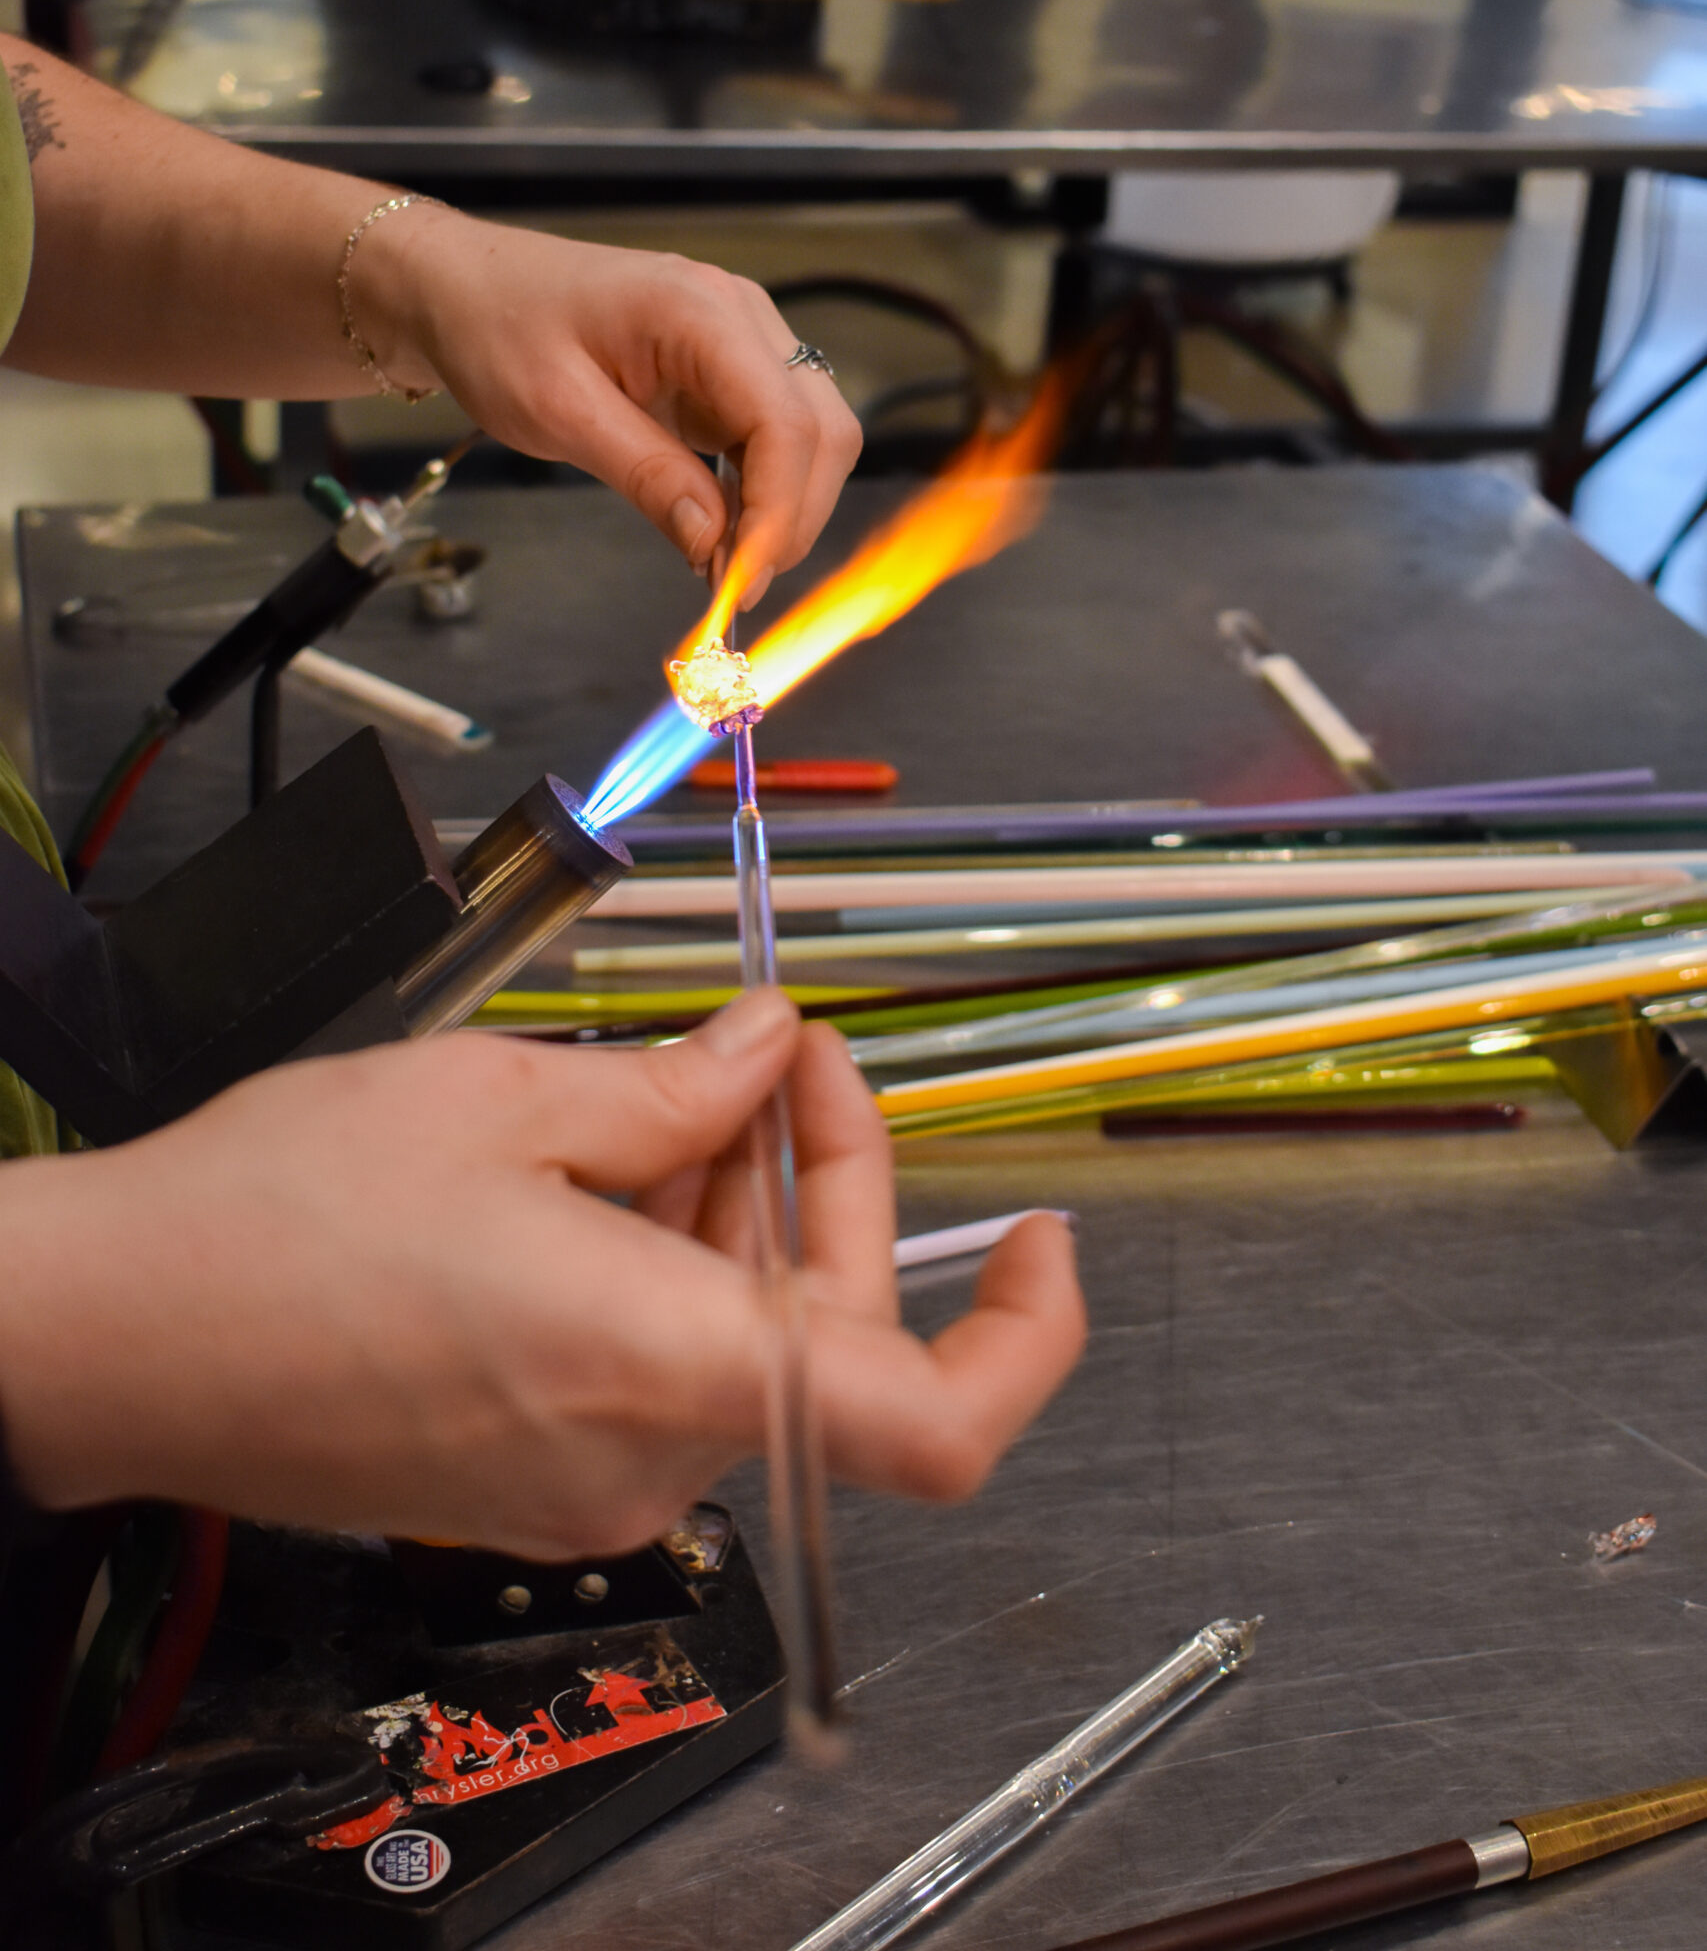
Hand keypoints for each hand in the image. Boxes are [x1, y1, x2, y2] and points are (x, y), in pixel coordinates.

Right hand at [0, 993, 1083, 1556]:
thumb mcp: (499, 1096)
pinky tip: (595, 1168)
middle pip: (829, 1330)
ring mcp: (586, 1482)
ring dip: (732, 1210)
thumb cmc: (273, 1228)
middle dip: (821, 1175)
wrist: (112, 1335)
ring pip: (740, 1342)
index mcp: (670, 1357)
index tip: (1041, 1239)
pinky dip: (663, 1265)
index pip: (936, 1414)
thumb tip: (765, 1055)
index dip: (1028, 1333)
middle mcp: (649, 1451)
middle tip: (767, 1051)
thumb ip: (674, 1086)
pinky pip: (657, 1371)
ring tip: (652, 1090)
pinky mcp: (528, 1482)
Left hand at [369, 214, 861, 607]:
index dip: (780, 509)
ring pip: (809, 438)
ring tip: (724, 564)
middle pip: (820, 430)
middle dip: (793, 516)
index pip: (786, 421)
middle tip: (736, 584)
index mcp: (698, 309)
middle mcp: (736, 316)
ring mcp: (737, 341)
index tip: (746, 576)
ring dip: (782, 508)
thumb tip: (715, 542)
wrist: (465, 290)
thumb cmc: (497, 326)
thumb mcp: (558, 412)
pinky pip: (772, 438)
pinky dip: (759, 492)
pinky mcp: (724, 372)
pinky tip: (720, 529)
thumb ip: (646, 475)